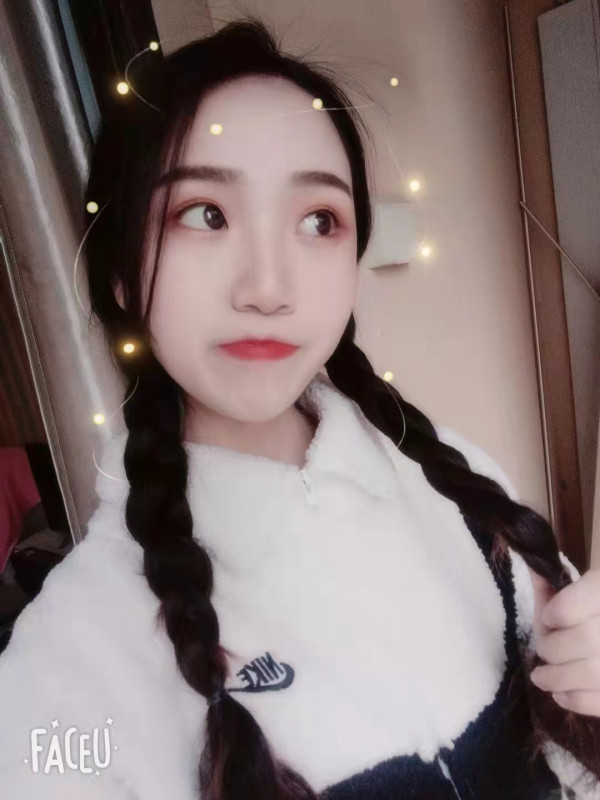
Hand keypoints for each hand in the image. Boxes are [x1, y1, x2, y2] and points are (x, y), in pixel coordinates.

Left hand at [528, 567, 599, 716]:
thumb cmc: (593, 611)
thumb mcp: (580, 591)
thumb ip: (553, 586)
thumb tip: (531, 566)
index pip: (577, 604)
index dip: (557, 612)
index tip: (549, 617)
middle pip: (586, 640)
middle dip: (554, 648)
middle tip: (544, 650)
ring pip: (592, 673)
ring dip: (557, 678)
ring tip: (541, 677)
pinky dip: (576, 701)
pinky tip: (561, 694)